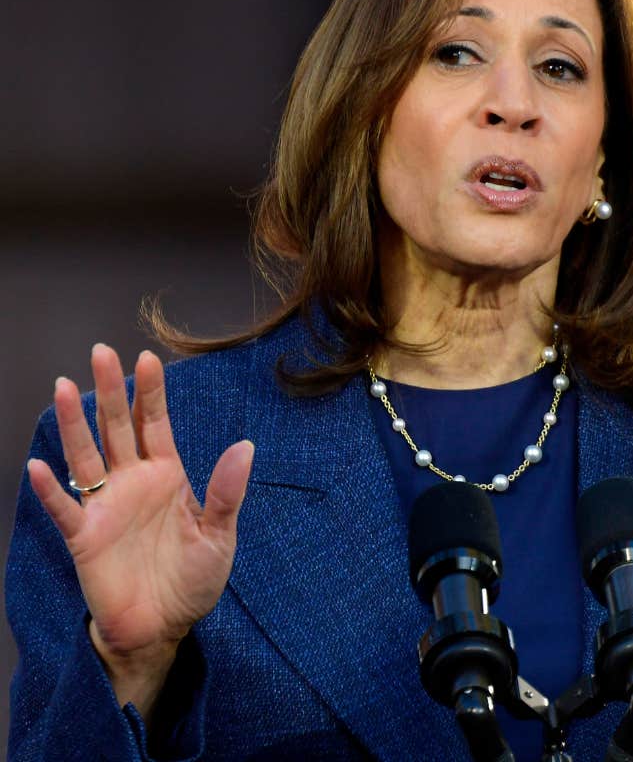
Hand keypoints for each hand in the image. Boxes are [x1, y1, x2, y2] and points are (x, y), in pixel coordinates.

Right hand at [28, 344, 253, 706]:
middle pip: (116, 427)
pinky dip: (52, 490)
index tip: (147, 359)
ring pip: (87, 455)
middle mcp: (133, 482)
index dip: (150, 392)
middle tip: (100, 351)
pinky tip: (40, 466)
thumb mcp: (219, 536)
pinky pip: (65, 509)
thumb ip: (227, 492)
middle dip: (109, 390)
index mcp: (168, 475)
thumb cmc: (193, 580)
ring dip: (74, 424)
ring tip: (62, 386)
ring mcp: (106, 507)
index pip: (155, 424)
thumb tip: (246, 445)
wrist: (164, 629)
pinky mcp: (86, 537)